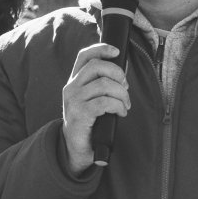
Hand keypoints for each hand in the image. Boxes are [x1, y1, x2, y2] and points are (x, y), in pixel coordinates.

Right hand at [62, 44, 129, 175]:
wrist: (76, 149)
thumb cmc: (90, 121)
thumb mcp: (93, 98)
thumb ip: (103, 82)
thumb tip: (123, 68)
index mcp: (75, 80)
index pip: (85, 55)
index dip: (101, 48)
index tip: (117, 51)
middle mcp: (71, 87)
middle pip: (97, 66)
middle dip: (118, 73)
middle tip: (126, 87)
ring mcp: (73, 100)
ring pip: (104, 84)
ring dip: (122, 94)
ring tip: (125, 105)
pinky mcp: (79, 114)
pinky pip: (105, 102)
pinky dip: (118, 106)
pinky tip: (121, 112)